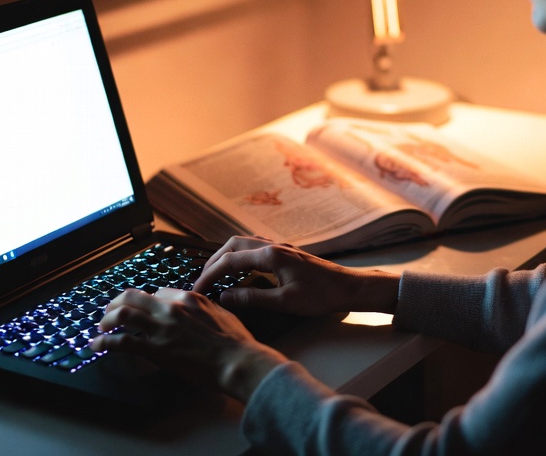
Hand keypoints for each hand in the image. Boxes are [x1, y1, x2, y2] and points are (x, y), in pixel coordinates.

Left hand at [91, 286, 286, 400]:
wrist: (237, 361)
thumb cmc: (235, 341)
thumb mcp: (221, 312)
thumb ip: (205, 308)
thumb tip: (200, 309)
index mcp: (188, 297)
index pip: (158, 293)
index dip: (146, 302)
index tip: (141, 309)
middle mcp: (172, 308)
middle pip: (133, 296)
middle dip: (117, 303)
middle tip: (110, 312)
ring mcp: (163, 328)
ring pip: (123, 314)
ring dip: (107, 320)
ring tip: (101, 327)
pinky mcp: (157, 349)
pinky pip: (123, 342)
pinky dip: (106, 343)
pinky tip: (97, 346)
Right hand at [192, 235, 399, 316]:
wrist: (349, 287)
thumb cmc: (321, 296)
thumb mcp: (285, 302)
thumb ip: (252, 298)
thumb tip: (223, 297)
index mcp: (270, 255)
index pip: (229, 261)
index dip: (209, 275)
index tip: (196, 289)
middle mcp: (272, 246)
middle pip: (232, 245)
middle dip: (213, 261)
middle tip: (202, 280)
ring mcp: (279, 247)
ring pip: (243, 243)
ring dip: (226, 256)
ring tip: (215, 274)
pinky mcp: (285, 253)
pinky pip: (254, 247)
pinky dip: (239, 255)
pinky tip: (239, 270)